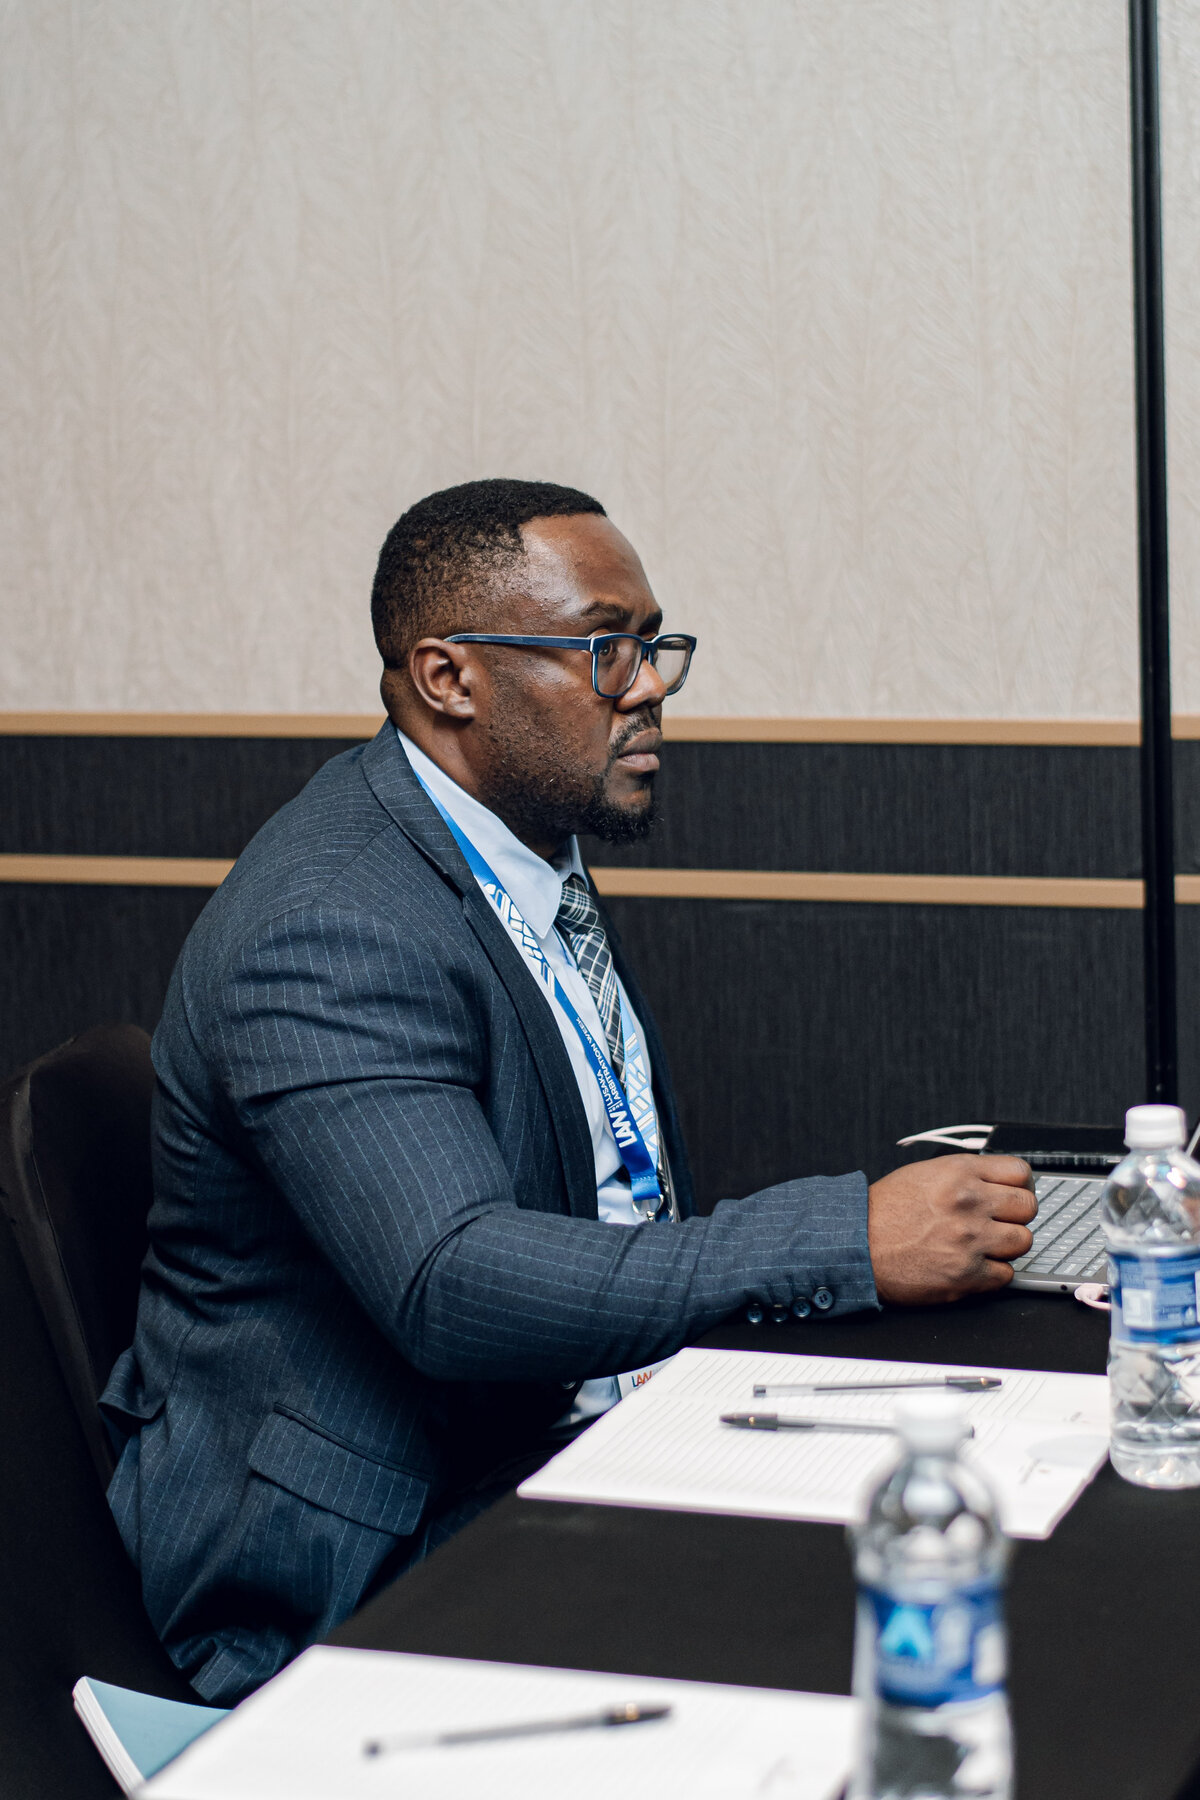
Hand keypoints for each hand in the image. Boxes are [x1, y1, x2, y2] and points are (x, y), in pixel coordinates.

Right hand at [867, 1154, 1035, 1305]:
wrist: (856, 1246)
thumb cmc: (884, 1212)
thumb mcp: (924, 1174)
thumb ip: (965, 1176)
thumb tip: (998, 1184)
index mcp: (960, 1174)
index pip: (1020, 1173)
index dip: (1019, 1186)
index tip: (1012, 1195)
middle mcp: (969, 1203)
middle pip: (1028, 1207)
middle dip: (1015, 1216)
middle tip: (998, 1223)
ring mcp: (971, 1240)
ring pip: (1023, 1241)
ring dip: (1006, 1246)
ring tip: (983, 1246)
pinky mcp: (968, 1275)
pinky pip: (1006, 1275)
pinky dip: (993, 1274)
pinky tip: (972, 1266)